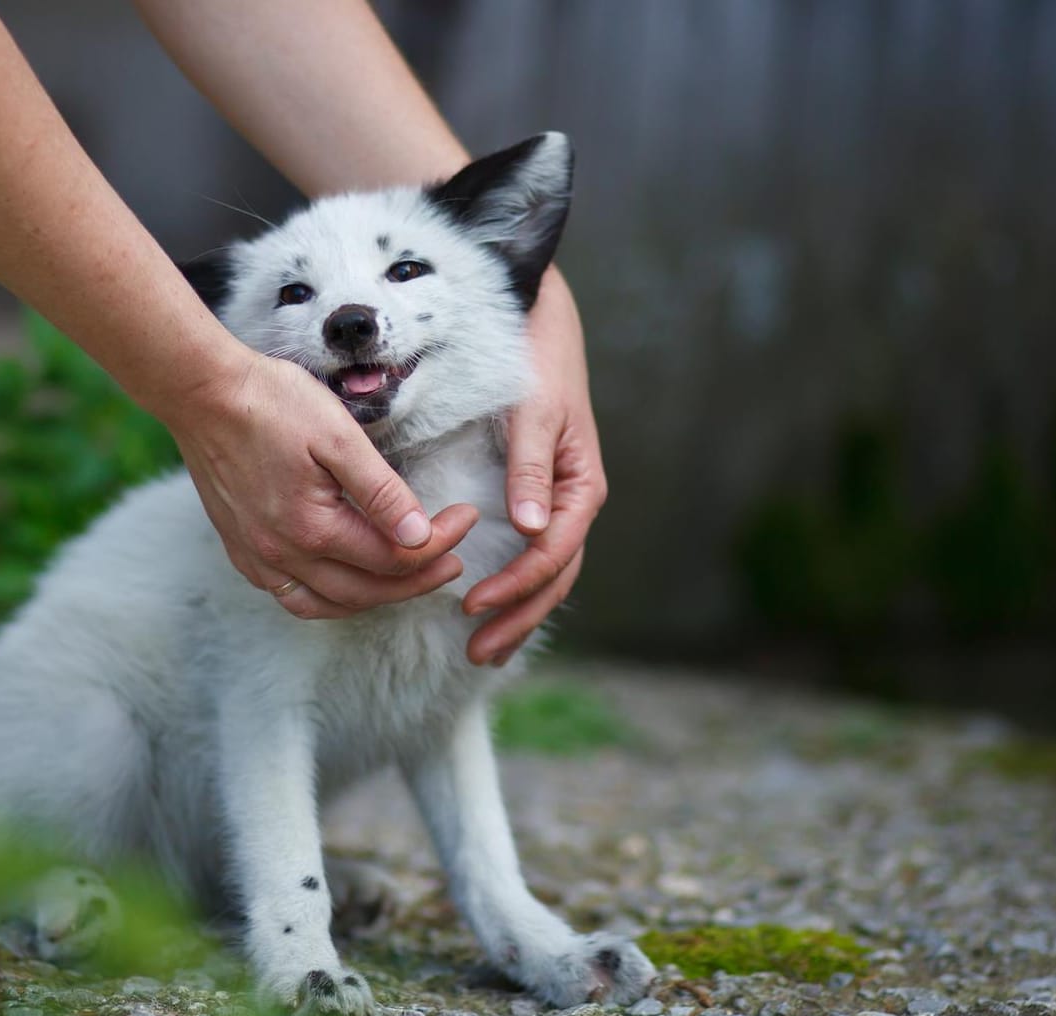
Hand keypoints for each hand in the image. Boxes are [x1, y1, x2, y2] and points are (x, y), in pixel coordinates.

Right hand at [171, 340, 479, 618]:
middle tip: (454, 558)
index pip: (393, 557)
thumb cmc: (273, 403)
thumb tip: (420, 536)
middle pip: (367, 590)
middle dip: (419, 579)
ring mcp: (258, 557)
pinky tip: (348, 579)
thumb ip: (382, 491)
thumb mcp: (339, 436)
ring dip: (375, 597)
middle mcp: (282, 554)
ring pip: (329, 604)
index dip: (439, 542)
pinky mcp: (241, 550)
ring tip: (409, 577)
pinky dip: (329, 597)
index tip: (467, 516)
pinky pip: (292, 595)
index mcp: (312, 527)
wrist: (202, 393)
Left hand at [463, 270, 606, 663]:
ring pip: (547, 574)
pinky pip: (531, 555)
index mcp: (582, 486)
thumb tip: (530, 529)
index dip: (517, 584)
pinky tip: (488, 610)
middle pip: (555, 577)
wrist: (538, 323)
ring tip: (482, 650)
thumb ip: (532, 467)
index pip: (553, 553)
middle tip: (477, 651)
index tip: (473, 605)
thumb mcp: (536, 412)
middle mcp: (573, 502)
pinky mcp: (536, 498)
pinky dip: (514, 587)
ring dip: (518, 613)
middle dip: (519, 617)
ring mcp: (557, 503)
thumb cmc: (538, 363)